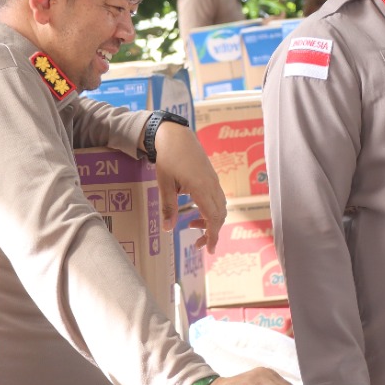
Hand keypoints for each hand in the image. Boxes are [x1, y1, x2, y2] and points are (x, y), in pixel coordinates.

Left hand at [151, 121, 226, 250]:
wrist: (176, 135)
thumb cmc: (168, 158)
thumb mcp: (164, 183)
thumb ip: (168, 206)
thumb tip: (167, 229)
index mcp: (201, 187)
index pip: (213, 217)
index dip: (212, 235)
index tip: (208, 249)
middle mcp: (212, 185)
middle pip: (220, 215)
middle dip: (212, 232)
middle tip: (197, 244)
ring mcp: (214, 181)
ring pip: (220, 207)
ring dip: (211, 221)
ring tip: (193, 226)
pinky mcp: (211, 178)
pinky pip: (217, 199)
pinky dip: (211, 210)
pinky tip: (196, 211)